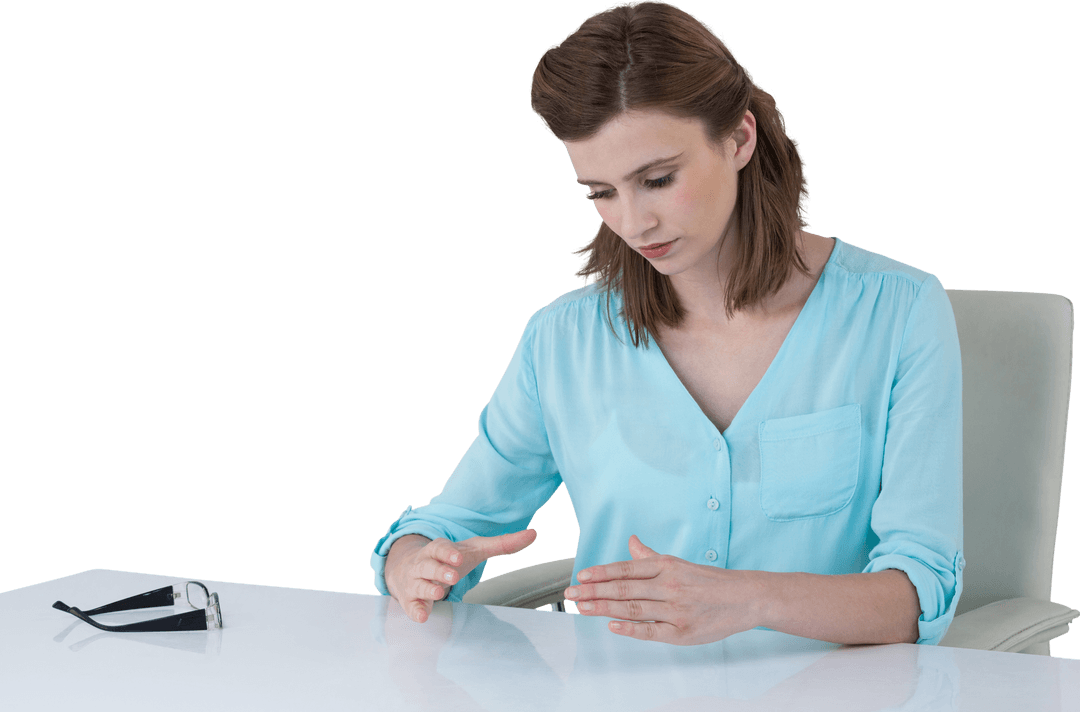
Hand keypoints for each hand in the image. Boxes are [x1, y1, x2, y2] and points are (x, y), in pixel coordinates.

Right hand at [385, 528, 536, 622]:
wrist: (410, 566)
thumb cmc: (449, 558)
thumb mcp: (475, 549)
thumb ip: (503, 544)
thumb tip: (533, 534)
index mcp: (439, 549)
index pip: (441, 548)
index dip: (449, 553)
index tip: (458, 557)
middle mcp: (424, 564)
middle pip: (428, 565)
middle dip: (439, 570)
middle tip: (452, 577)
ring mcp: (416, 582)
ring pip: (418, 584)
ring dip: (427, 589)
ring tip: (437, 594)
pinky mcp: (411, 599)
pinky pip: (410, 605)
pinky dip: (414, 611)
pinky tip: (422, 617)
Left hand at [564, 535, 765, 644]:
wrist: (746, 597)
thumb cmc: (709, 581)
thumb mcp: (679, 563)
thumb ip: (650, 556)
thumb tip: (630, 541)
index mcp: (667, 567)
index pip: (627, 569)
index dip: (602, 572)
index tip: (581, 576)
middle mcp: (669, 586)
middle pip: (624, 589)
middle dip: (594, 591)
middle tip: (571, 594)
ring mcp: (675, 610)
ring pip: (633, 609)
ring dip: (604, 608)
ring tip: (583, 607)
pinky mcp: (683, 633)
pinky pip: (651, 631)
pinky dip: (630, 629)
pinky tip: (612, 626)